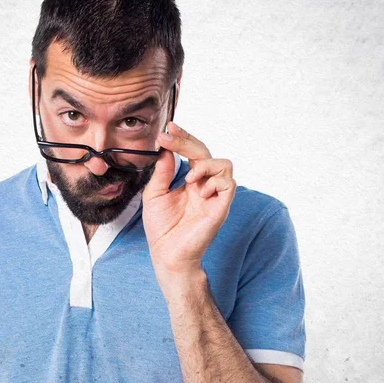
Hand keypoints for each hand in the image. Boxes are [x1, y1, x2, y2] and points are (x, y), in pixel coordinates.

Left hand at [142, 121, 236, 284]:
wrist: (167, 254)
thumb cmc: (161, 229)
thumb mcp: (154, 194)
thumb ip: (162, 171)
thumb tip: (166, 149)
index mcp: (190, 182)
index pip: (192, 153)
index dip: (183, 139)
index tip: (168, 128)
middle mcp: (205, 186)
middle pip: (206, 152)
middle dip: (187, 141)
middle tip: (169, 137)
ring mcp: (214, 196)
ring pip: (224, 164)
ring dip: (204, 164)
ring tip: (189, 177)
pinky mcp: (221, 207)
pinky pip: (228, 183)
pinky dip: (213, 181)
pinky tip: (198, 189)